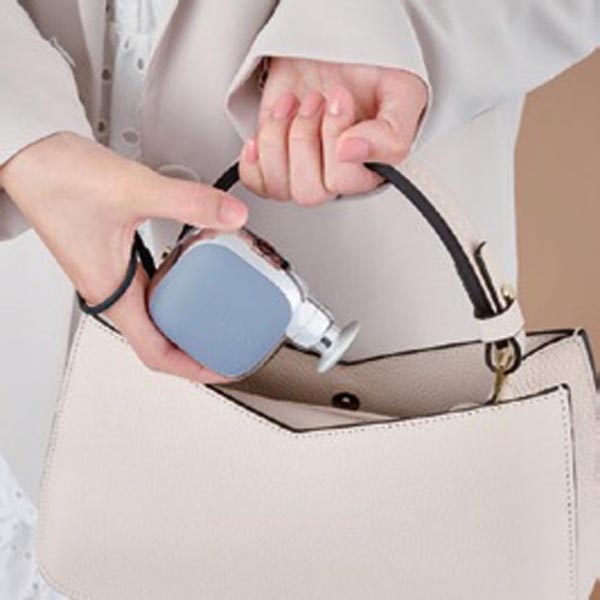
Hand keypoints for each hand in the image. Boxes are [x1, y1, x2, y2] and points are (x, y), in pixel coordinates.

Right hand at [0, 132, 247, 382]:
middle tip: (234, 341)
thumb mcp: (132, 190)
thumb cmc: (58, 179)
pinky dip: (178, 289)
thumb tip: (232, 216)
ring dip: (190, 319)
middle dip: (199, 347)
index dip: (194, 368)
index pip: (156, 353)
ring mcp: (114, 276)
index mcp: (113, 293)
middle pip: (161, 340)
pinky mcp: (116, 257)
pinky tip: (197, 272)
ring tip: (222, 315)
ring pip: (157, 313)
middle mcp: (112, 291)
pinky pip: (152, 287)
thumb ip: (188, 201)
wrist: (30, 157)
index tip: (224, 367)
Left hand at [239, 58, 427, 204]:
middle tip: (314, 101)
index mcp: (371, 170)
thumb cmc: (370, 70)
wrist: (335, 47)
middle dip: (304, 137)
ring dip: (280, 138)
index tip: (339, 99)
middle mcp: (337, 177)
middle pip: (309, 192)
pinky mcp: (275, 163)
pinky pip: (257, 182)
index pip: (344, 181)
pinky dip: (256, 156)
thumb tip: (353, 153)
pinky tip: (273, 124)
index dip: (335, 139)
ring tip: (294, 104)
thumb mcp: (402, 92)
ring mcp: (304, 172)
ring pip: (281, 187)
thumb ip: (391, 134)